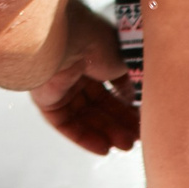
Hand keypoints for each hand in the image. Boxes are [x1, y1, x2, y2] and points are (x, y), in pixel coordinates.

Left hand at [30, 0, 136, 154]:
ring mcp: (60, 86)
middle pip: (99, 106)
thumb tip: (133, 101)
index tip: (142, 122)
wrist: (67, 39)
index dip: (126, 107)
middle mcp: (76, 72)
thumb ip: (129, 82)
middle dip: (118, 124)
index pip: (111, 90)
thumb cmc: (96, 41)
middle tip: (135, 140)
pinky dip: (84, 137)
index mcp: (94, 58)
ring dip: (105, 133)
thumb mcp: (123, 60)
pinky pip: (65, 124)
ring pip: (84, 117)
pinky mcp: (46, 99)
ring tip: (125, 146)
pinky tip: (103, 148)